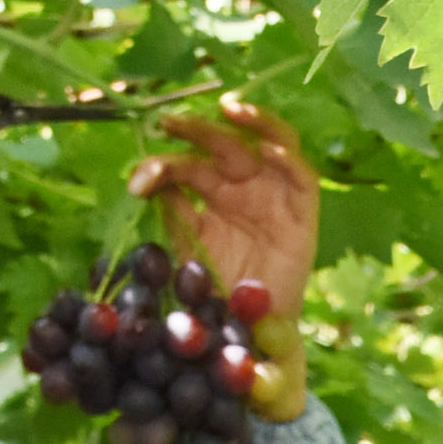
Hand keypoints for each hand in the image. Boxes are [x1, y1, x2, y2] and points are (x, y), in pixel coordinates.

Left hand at [131, 104, 319, 331]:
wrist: (251, 334)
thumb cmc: (219, 294)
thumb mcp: (189, 253)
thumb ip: (176, 218)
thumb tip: (152, 182)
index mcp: (212, 195)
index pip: (188, 164)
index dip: (163, 165)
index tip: (140, 178)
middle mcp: (242, 187)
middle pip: (222, 144)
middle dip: (196, 130)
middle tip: (168, 125)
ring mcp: (273, 194)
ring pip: (265, 143)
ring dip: (250, 121)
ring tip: (228, 109)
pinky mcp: (302, 212)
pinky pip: (301, 175)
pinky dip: (288, 157)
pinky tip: (268, 149)